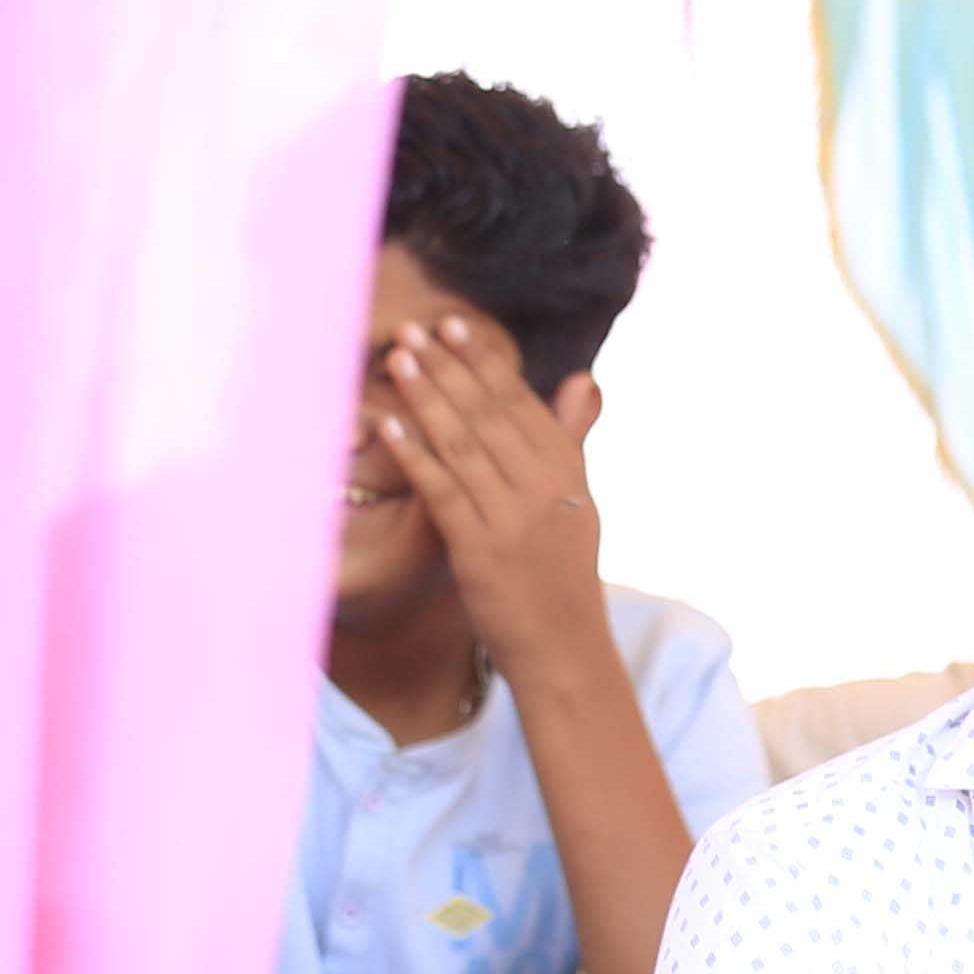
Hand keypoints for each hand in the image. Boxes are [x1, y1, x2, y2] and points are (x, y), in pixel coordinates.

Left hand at [364, 311, 611, 678]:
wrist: (563, 647)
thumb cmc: (561, 572)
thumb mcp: (578, 501)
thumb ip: (571, 438)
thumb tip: (584, 378)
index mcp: (570, 475)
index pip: (523, 405)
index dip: (485, 363)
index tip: (454, 326)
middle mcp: (546, 492)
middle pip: (490, 417)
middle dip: (449, 369)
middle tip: (415, 330)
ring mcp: (514, 521)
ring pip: (464, 446)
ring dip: (427, 398)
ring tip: (399, 360)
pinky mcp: (481, 551)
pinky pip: (442, 492)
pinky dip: (415, 455)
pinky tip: (390, 425)